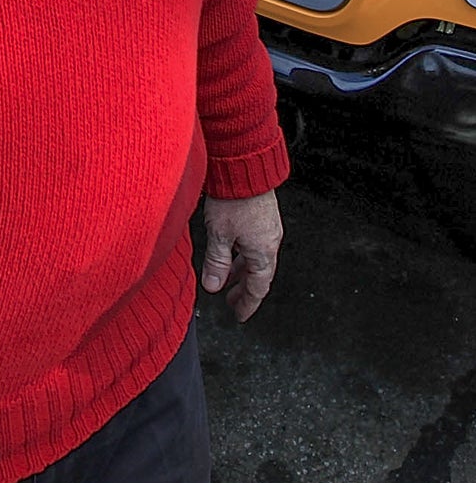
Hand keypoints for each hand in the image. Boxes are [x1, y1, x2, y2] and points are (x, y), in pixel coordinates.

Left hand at [200, 190, 282, 322]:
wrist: (245, 166)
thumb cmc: (235, 197)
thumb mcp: (219, 234)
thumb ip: (216, 262)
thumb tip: (213, 287)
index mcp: (263, 251)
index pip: (258, 288)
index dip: (247, 303)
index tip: (239, 315)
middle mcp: (269, 241)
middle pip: (258, 274)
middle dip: (243, 289)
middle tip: (230, 301)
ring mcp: (267, 228)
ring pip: (254, 258)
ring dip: (240, 270)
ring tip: (225, 277)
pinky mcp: (261, 216)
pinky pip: (253, 244)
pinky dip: (241, 254)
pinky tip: (229, 250)